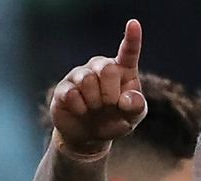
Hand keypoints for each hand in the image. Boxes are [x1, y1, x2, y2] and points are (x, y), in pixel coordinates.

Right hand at [50, 19, 146, 151]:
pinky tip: (81, 111)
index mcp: (123, 71)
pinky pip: (71, 93)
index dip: (132, 39)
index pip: (128, 52)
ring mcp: (81, 75)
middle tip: (109, 105)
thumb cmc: (115, 120)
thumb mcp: (132, 117)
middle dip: (110, 94)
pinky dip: (80, 108)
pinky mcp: (64, 87)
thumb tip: (127, 99)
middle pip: (107, 68)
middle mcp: (101, 67)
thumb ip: (136, 107)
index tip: (134, 24)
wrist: (90, 136)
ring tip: (95, 109)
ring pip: (87, 80)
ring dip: (94, 102)